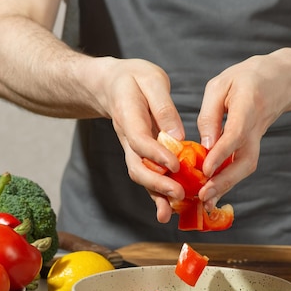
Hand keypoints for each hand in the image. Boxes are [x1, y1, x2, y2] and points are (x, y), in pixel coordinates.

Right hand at [91, 57, 186, 220]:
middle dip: (156, 183)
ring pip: (140, 175)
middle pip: (136, 166)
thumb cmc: (133, 78)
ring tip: (172, 212)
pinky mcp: (139, 154)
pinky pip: (147, 175)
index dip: (156, 154)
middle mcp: (127, 138)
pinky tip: (171, 208)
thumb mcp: (150, 79)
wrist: (110, 84)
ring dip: (155, 195)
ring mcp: (131, 148)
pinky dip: (157, 193)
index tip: (176, 164)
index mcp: (128, 116)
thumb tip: (177, 135)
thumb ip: (163, 106)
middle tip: (179, 194)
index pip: (139, 140)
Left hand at [196, 51, 290, 209]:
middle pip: (245, 160)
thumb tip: (204, 144)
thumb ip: (210, 113)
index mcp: (248, 106)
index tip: (205, 170)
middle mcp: (256, 128)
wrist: (283, 80)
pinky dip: (228, 181)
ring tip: (206, 202)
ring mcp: (258, 139)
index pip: (235, 134)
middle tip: (204, 196)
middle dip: (225, 181)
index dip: (221, 153)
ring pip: (246, 167)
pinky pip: (242, 165)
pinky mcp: (254, 145)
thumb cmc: (247, 77)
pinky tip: (212, 193)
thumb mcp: (222, 84)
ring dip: (227, 186)